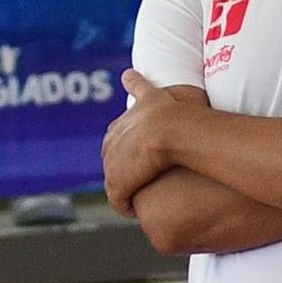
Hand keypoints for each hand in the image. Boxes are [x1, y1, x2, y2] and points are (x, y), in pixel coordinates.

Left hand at [103, 73, 190, 212]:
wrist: (171, 129)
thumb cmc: (170, 113)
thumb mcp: (150, 93)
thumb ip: (137, 85)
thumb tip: (127, 73)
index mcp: (117, 127)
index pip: (116, 140)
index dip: (128, 149)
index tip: (140, 156)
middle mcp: (111, 145)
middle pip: (113, 162)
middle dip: (124, 170)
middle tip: (141, 179)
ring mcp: (113, 166)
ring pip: (116, 182)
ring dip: (126, 190)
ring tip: (139, 198)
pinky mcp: (119, 184)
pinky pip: (119, 201)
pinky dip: (126, 205)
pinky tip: (136, 209)